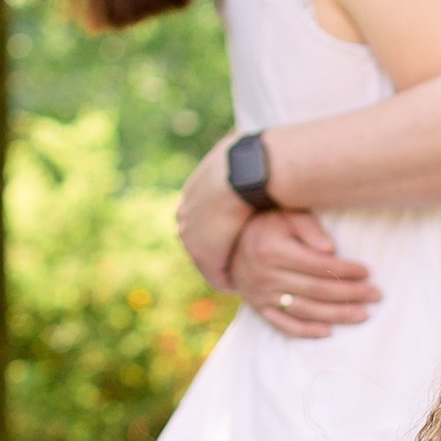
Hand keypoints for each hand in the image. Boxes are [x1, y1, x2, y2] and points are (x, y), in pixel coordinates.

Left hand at [177, 137, 252, 285]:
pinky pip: (215, 274)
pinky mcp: (203, 253)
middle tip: (239, 260)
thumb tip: (255, 154)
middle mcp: (186, 212)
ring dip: (224, 267)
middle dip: (218, 248)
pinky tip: (244, 286)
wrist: (245, 172)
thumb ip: (245, 164)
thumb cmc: (255, 160)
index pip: (205, 213)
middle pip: (201, 236)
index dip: (222, 225)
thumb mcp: (246, 155)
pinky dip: (228, 281)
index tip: (238, 235)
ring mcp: (190, 233)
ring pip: (206, 257)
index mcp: (195, 188)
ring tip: (243, 279)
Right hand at [221, 208, 375, 341]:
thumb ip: (308, 227)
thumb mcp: (286, 214)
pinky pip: (284, 325)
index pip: (317, 265)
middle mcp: (265, 276)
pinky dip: (307, 331)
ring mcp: (261, 295)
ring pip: (305, 310)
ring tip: (363, 314)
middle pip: (316, 290)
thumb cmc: (268, 223)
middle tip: (376, 295)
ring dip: (337, 315)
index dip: (345, 270)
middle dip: (350, 294)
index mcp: (272, 250)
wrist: (229, 242)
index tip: (367, 272)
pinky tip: (329, 332)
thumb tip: (330, 249)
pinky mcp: (259, 308)